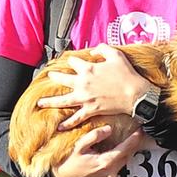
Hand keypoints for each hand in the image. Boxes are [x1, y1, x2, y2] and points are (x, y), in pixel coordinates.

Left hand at [37, 46, 155, 130]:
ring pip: (63, 100)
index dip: (73, 61)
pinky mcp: (90, 110)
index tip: (73, 62)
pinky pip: (76, 118)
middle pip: (62, 79)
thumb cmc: (127, 74)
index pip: (73, 62)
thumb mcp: (116, 54)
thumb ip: (102, 49)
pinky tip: (59, 126)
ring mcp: (85, 98)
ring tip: (41, 103)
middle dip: (55, 77)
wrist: (135, 94)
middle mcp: (83, 83)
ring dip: (50, 102)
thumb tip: (93, 51)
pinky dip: (67, 123)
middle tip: (50, 76)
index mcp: (88, 69)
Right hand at [49, 122, 143, 176]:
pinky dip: (117, 161)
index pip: (125, 149)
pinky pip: (118, 169)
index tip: (139, 131)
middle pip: (126, 156)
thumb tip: (108, 129)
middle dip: (130, 145)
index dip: (134, 139)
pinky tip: (111, 155)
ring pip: (123, 162)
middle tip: (133, 134)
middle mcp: (111, 173)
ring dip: (123, 153)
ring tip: (123, 143)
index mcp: (105, 162)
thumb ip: (94, 136)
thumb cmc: (69, 163)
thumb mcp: (79, 146)